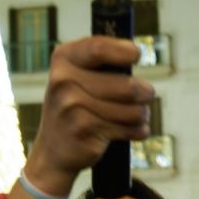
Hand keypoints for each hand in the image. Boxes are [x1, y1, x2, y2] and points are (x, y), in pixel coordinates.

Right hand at [21, 37, 151, 195]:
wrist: (53, 149)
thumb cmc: (76, 105)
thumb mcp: (79, 75)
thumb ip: (103, 62)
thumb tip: (136, 52)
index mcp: (63, 59)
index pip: (99, 48)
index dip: (124, 51)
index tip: (137, 55)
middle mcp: (63, 81)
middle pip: (128, 86)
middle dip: (145, 93)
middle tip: (145, 95)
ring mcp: (71, 106)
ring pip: (133, 110)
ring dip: (141, 115)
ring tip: (133, 116)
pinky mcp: (83, 130)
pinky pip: (129, 128)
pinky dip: (137, 131)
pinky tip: (129, 131)